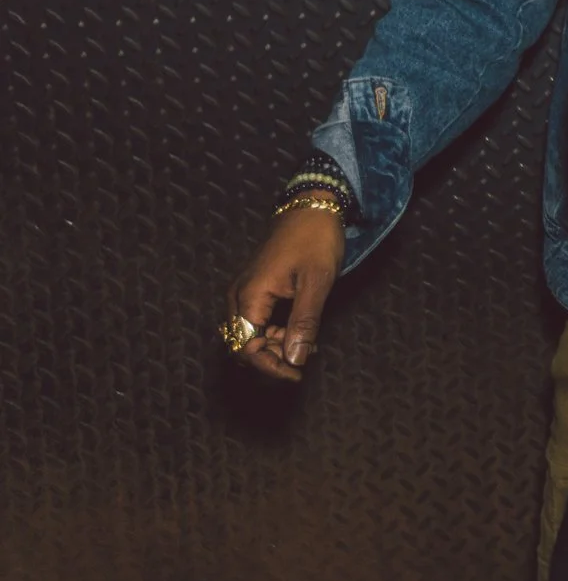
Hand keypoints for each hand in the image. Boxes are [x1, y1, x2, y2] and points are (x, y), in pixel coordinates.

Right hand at [226, 206, 345, 381]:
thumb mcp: (316, 283)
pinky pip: (257, 321)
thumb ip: (304, 323)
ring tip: (307, 345)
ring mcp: (245, 292)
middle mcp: (239, 297)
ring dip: (274, 346)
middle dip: (272, 358)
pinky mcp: (255, 288)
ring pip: (249, 334)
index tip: (296, 374)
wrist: (312, 206)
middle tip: (305, 359)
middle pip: (243, 344)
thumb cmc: (315, 240)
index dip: (269, 366)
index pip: (245, 348)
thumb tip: (294, 360)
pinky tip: (300, 332)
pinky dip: (275, 332)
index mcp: (249, 296)